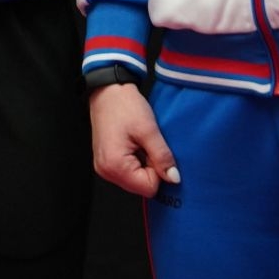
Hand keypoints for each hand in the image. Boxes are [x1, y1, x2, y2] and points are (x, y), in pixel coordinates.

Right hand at [90, 82, 180, 196]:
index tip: (154, 150)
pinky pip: (127, 172)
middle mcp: (106, 171)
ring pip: (135, 180)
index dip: (158, 170)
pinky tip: (133, 144)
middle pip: (141, 186)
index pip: (149, 188)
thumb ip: (162, 157)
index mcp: (115, 165)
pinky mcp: (106, 162)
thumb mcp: (149, 130)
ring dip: (143, 164)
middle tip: (146, 144)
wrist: (107, 90)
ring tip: (138, 142)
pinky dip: (135, 161)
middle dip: (150, 168)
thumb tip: (174, 178)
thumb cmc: (124, 105)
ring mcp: (104, 167)